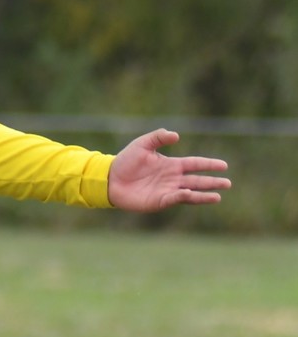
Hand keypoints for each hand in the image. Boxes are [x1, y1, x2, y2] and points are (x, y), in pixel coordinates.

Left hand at [107, 129, 229, 210]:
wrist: (110, 178)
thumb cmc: (126, 161)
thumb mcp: (142, 144)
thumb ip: (158, 137)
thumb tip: (176, 135)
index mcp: (172, 165)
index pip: (195, 164)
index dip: (209, 164)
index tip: (224, 165)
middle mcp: (172, 179)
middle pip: (197, 180)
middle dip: (212, 182)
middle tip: (227, 183)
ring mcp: (167, 190)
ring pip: (190, 192)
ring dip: (203, 195)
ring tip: (217, 196)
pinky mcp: (159, 200)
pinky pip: (174, 198)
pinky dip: (183, 196)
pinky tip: (190, 193)